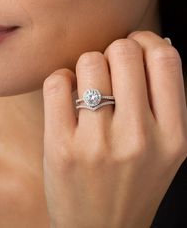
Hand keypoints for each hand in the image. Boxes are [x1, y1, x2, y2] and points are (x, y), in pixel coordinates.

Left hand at [42, 31, 186, 227]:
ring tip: (86, 83)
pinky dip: (60, 78)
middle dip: (113, 51)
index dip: (147, 41)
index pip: (166, 60)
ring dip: (87, 64)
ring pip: (90, 62)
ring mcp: (97, 143)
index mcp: (172, 136)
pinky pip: (57, 83)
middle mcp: (138, 138)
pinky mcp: (61, 147)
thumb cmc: (130, 187)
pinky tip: (65, 92)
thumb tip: (148, 53)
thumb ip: (161, 103)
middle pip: (124, 53)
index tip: (135, 45)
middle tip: (107, 67)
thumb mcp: (163, 150)